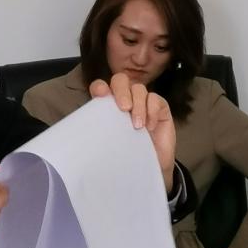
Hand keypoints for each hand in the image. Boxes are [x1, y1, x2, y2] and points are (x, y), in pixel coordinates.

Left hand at [89, 74, 176, 191]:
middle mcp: (125, 99)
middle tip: (124, 109)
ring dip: (138, 105)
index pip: (101, 87)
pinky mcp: (160, 107)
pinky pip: (155, 99)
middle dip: (121, 91)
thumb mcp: (109, 141)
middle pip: (121, 80)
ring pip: (139, 88)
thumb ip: (101, 128)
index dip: (100, 87)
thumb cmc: (127, 154)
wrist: (149, 167)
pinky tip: (150, 126)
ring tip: (138, 126)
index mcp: (108, 104)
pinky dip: (152, 111)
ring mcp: (143, 101)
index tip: (101, 95)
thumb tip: (88, 126)